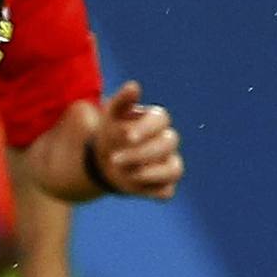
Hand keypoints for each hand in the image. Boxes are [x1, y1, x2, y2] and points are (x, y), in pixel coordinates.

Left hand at [90, 81, 182, 199]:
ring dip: (149, 173)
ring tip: (125, 173)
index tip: (126, 136)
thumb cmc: (110, 132)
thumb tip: (134, 86)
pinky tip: (133, 184)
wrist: (103, 160)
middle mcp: (167, 140)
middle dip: (141, 152)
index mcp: (156, 119)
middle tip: (114, 159)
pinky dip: (151, 190)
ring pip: (174, 169)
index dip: (146, 128)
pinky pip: (167, 190)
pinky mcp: (165, 185)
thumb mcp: (111, 115)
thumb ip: (122, 100)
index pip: (161, 118)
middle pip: (168, 144)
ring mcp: (169, 163)